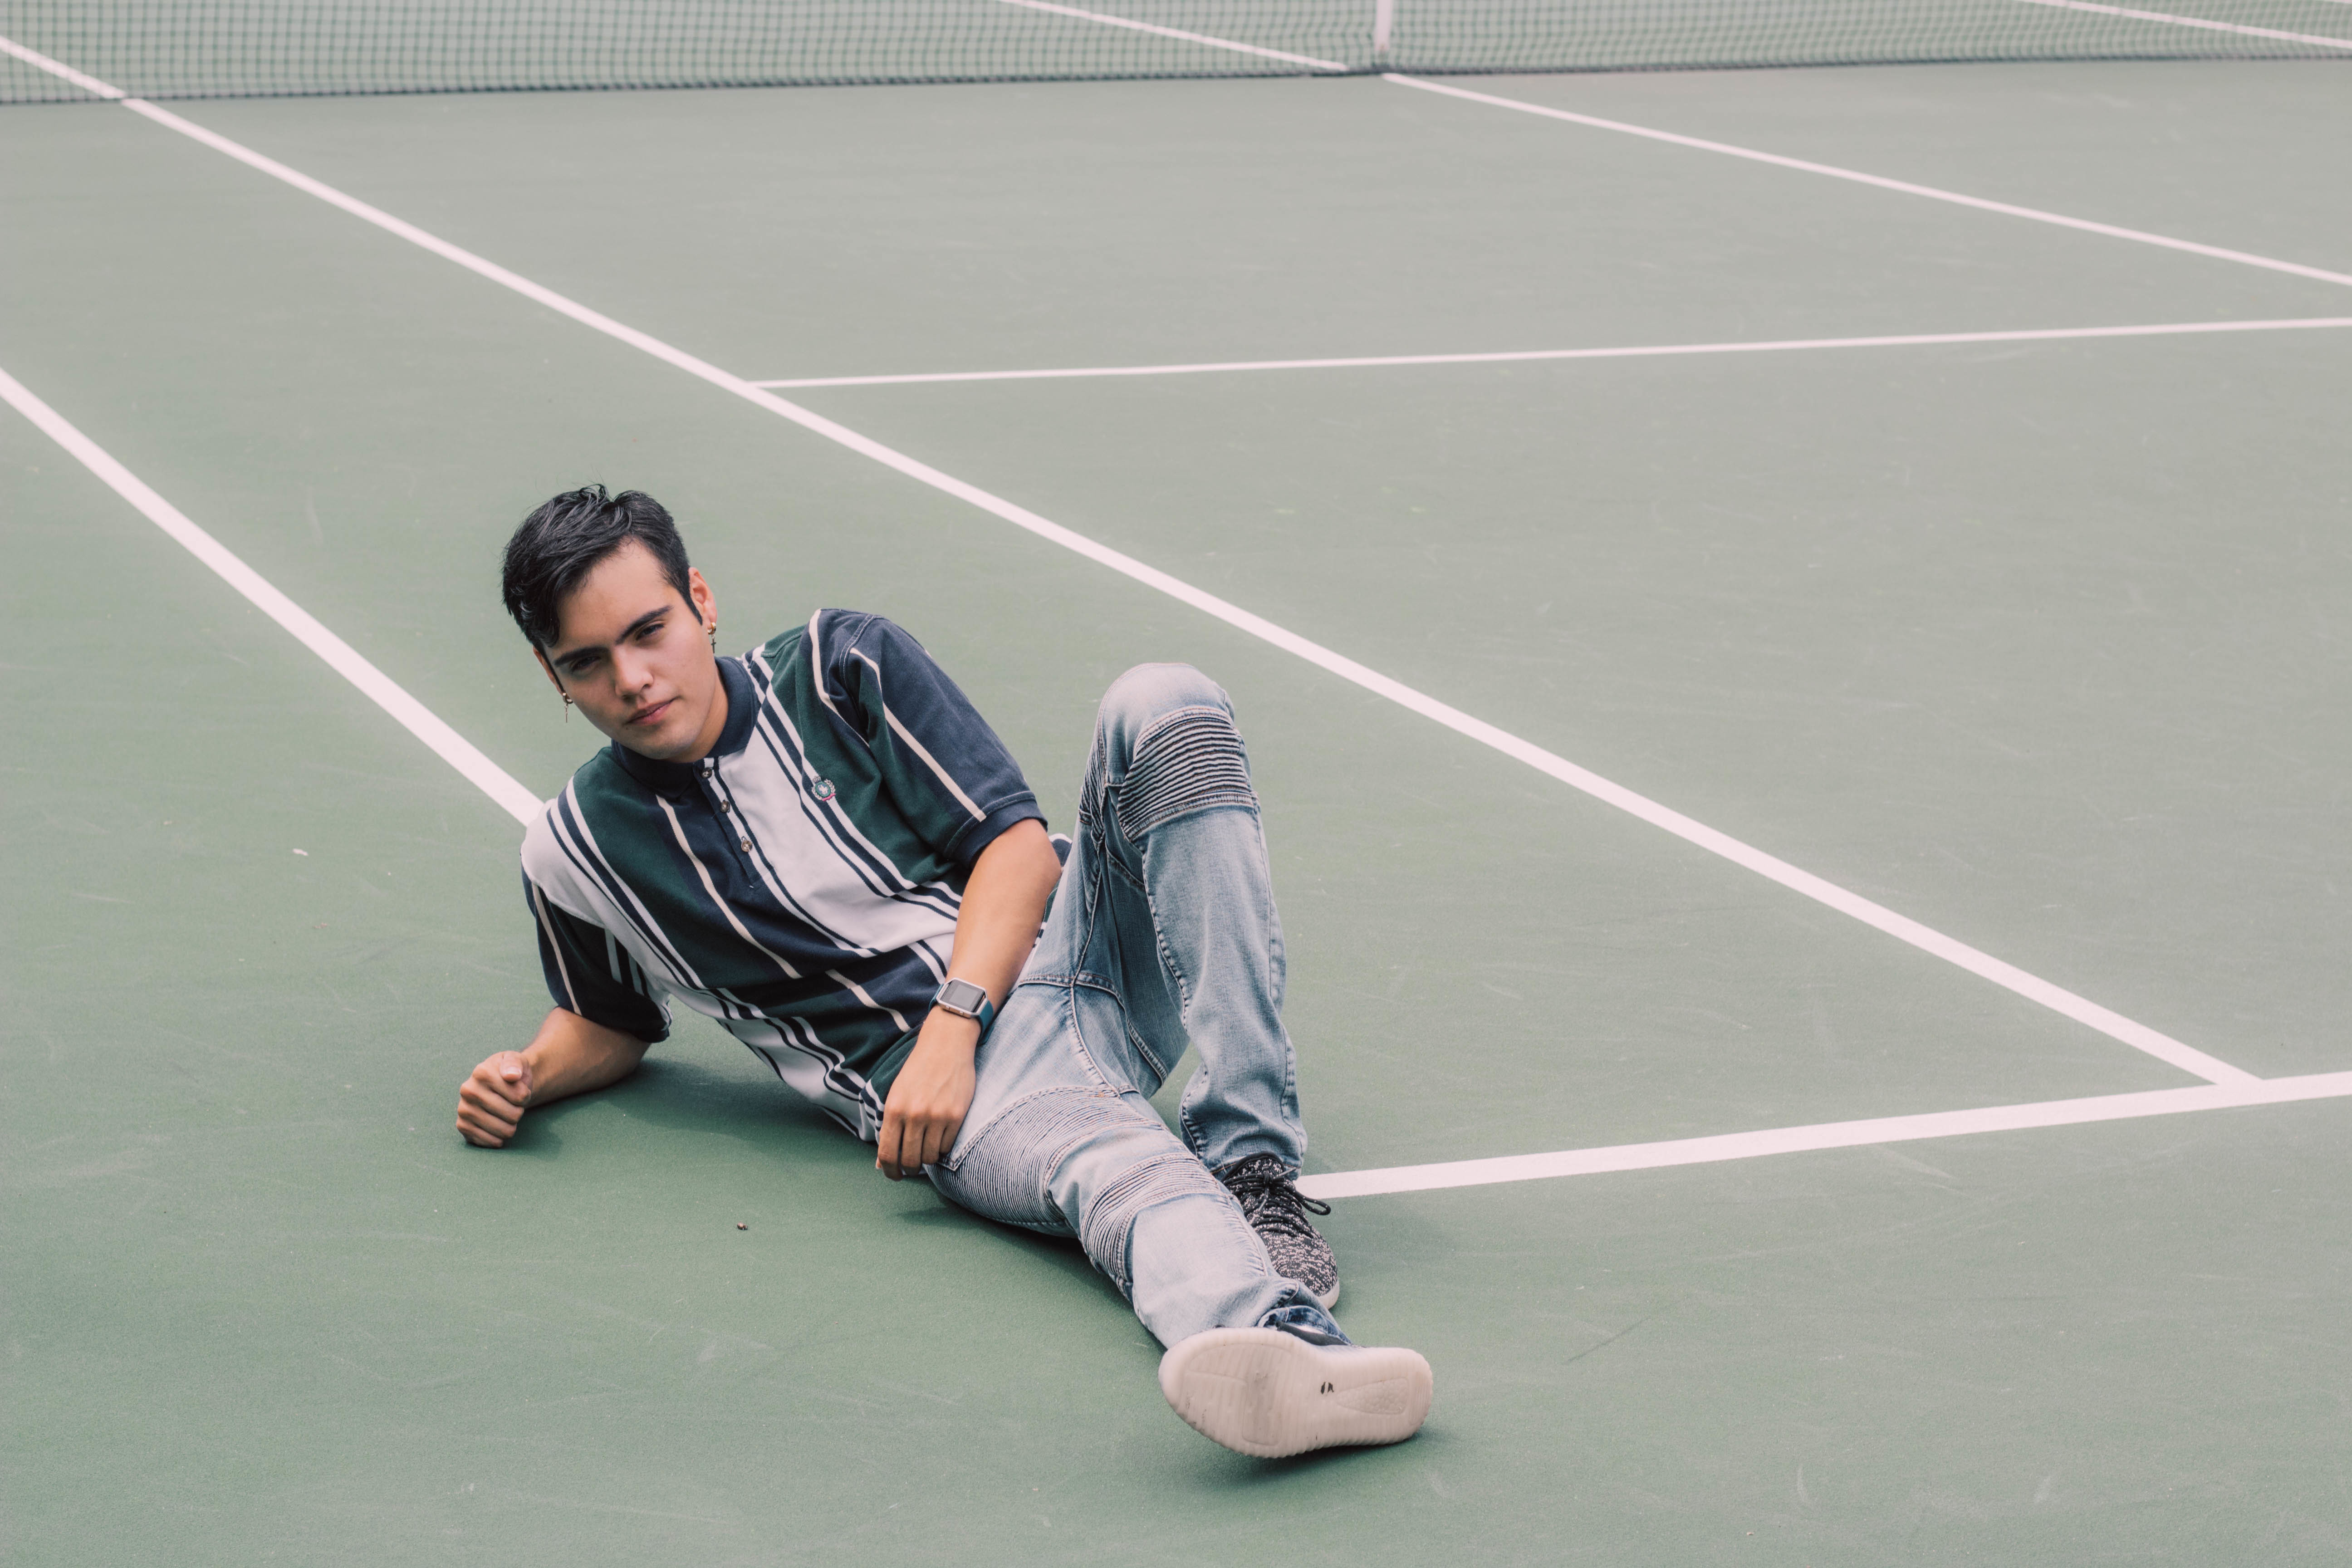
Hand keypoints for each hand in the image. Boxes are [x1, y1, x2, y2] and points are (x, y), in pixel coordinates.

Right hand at [457, 1050, 533, 1146]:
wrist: (498, 1085)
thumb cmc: (510, 1073)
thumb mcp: (516, 1060)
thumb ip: (515, 1064)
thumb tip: (511, 1075)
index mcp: (481, 1072)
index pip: (520, 1097)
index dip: (526, 1096)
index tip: (520, 1089)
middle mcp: (468, 1091)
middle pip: (513, 1115)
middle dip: (519, 1111)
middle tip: (512, 1103)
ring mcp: (464, 1110)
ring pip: (504, 1131)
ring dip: (511, 1125)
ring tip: (505, 1113)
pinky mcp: (463, 1127)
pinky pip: (492, 1142)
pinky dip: (500, 1137)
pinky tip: (497, 1127)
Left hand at [876, 1012, 978, 1179]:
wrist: (946, 1045)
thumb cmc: (918, 1070)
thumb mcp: (896, 1094)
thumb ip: (888, 1127)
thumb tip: (881, 1163)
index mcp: (894, 1109)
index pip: (887, 1153)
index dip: (889, 1170)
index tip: (894, 1175)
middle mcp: (914, 1115)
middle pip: (909, 1160)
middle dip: (909, 1170)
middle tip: (911, 1168)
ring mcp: (936, 1116)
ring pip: (929, 1157)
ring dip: (927, 1159)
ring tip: (926, 1150)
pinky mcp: (956, 1116)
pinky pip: (947, 1146)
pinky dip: (942, 1148)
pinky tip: (940, 1138)